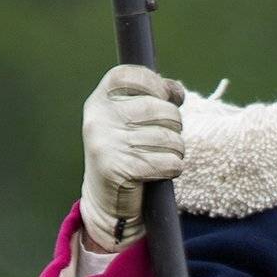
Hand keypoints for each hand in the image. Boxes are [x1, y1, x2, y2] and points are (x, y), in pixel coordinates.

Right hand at [80, 65, 186, 250]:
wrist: (107, 200)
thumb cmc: (126, 153)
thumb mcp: (130, 120)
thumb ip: (152, 98)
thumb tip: (177, 91)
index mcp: (100, 101)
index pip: (133, 76)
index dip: (157, 84)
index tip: (163, 97)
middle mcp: (99, 119)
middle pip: (161, 109)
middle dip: (174, 124)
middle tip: (165, 137)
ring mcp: (107, 144)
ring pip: (169, 137)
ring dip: (176, 150)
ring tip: (161, 156)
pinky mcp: (121, 170)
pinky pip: (169, 162)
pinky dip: (173, 168)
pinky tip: (160, 172)